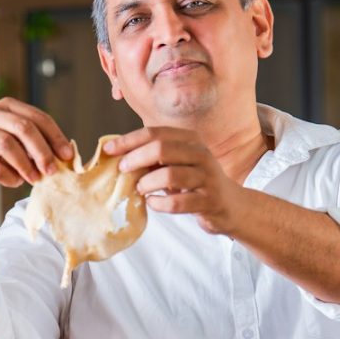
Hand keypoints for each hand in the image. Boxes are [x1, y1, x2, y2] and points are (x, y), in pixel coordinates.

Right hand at [0, 98, 74, 194]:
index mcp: (6, 107)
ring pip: (6, 144)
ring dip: (25, 165)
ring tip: (34, 179)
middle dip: (41, 151)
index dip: (55, 136)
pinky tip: (14, 182)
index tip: (67, 156)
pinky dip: (8, 177)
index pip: (37, 117)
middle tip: (52, 170)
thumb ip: (37, 144)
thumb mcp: (17, 144)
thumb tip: (66, 156)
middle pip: (22, 127)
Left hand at [105, 127, 246, 235]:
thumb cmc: (195, 182)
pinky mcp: (209, 201)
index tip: (108, 149)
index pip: (155, 132)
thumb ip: (155, 156)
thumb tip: (117, 153)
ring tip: (140, 189)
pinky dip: (159, 204)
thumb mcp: (178, 163)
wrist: (231, 205)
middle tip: (122, 169)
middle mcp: (201, 154)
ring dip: (147, 183)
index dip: (129, 140)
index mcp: (191, 140)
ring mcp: (207, 177)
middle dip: (136, 158)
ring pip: (170, 175)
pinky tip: (153, 203)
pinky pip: (178, 202)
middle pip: (162, 148)